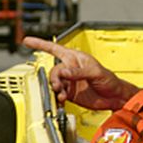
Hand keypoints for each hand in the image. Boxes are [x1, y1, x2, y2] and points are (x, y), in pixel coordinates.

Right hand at [23, 36, 138, 110]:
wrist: (114, 97)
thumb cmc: (110, 80)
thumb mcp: (96, 73)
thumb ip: (79, 72)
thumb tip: (64, 71)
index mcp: (76, 59)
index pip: (55, 49)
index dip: (41, 44)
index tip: (27, 41)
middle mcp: (70, 69)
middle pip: (53, 70)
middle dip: (54, 78)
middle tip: (59, 87)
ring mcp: (69, 82)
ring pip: (53, 83)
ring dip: (55, 89)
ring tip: (62, 95)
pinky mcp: (69, 93)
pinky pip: (57, 94)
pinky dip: (56, 98)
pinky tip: (61, 101)